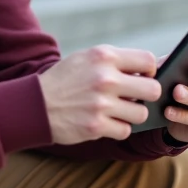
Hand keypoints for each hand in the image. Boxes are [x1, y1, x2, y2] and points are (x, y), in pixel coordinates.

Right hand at [38, 46, 161, 143]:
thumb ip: (116, 62)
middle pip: (153, 90)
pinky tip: (106, 122)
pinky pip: (125, 131)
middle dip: (147, 95)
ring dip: (132, 114)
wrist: (35, 104)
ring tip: (117, 111)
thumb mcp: (87, 58)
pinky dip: (118, 128)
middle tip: (134, 97)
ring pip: (141, 114)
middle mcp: (105, 78)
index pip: (149, 61)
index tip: (141, 77)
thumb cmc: (65, 79)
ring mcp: (101, 104)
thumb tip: (152, 70)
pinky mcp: (96, 126)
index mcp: (104, 56)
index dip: (150, 71)